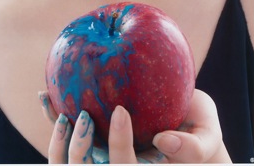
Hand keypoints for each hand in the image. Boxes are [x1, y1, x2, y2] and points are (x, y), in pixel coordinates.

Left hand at [39, 89, 231, 163]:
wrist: (186, 128)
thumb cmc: (199, 132)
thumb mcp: (207, 138)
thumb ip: (193, 146)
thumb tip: (162, 140)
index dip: (119, 145)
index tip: (120, 111)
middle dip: (80, 149)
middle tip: (84, 116)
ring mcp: (103, 161)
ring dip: (58, 142)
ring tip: (59, 111)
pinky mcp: (92, 146)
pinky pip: (63, 144)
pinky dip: (52, 123)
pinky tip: (46, 95)